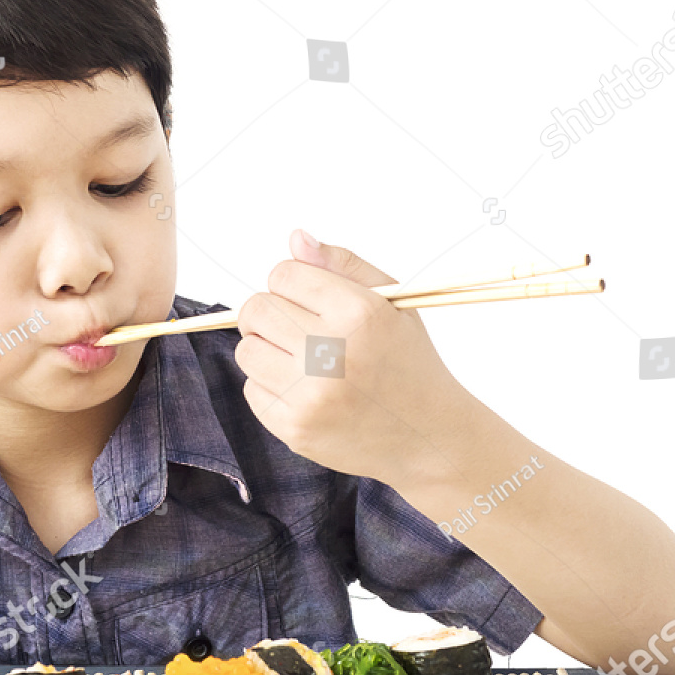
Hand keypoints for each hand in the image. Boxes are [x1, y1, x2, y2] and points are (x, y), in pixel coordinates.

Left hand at [233, 230, 476, 486]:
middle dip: (271, 313)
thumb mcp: (391, 302)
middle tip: (299, 329)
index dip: (292, 283)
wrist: (427, 435)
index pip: (283, 274)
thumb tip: (296, 239)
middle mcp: (332, 353)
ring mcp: (312, 395)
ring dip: (266, 350)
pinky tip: (306, 391)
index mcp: (358, 313)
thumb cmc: (407, 362)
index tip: (308, 299)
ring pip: (247, 350)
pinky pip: (252, 390)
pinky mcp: (296, 428)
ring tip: (301, 360)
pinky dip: (272, 387)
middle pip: (256, 309)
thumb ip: (343, 264)